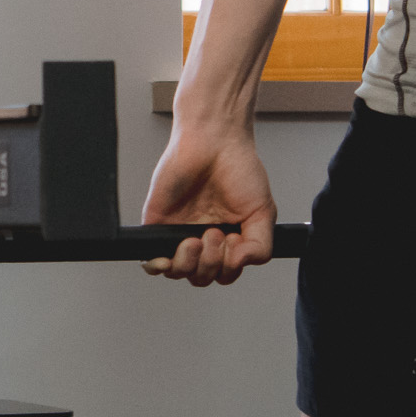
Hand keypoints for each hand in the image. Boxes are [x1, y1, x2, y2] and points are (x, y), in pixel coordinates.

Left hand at [140, 115, 277, 285]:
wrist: (213, 140)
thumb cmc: (239, 168)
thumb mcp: (263, 211)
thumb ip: (260, 246)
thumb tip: (240, 265)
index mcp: (229, 238)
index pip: (225, 273)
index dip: (229, 267)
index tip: (233, 240)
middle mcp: (204, 238)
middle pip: (203, 277)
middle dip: (211, 264)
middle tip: (215, 233)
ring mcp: (179, 232)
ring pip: (179, 272)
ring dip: (189, 265)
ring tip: (197, 239)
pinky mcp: (157, 224)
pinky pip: (152, 259)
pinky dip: (157, 266)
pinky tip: (167, 257)